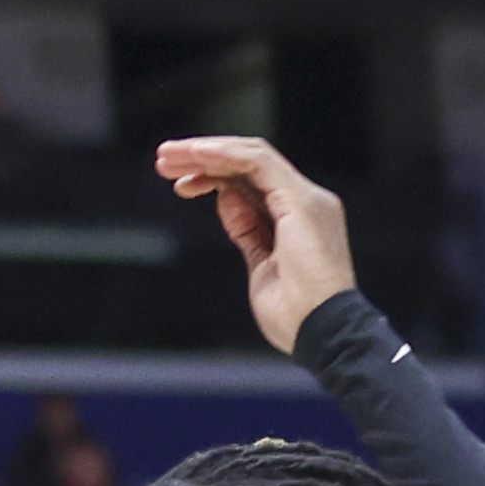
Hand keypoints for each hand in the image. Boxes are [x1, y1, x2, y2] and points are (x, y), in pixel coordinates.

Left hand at [156, 136, 356, 351]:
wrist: (321, 333)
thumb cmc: (294, 316)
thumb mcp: (260, 265)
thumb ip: (247, 230)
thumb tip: (226, 199)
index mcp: (299, 218)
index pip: (253, 182)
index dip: (213, 177)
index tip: (180, 186)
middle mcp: (307, 202)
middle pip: (248, 164)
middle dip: (202, 158)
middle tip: (163, 161)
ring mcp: (307, 199)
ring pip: (250, 155)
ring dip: (206, 152)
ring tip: (168, 157)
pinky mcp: (300, 200)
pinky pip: (258, 161)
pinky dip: (224, 154)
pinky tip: (195, 155)